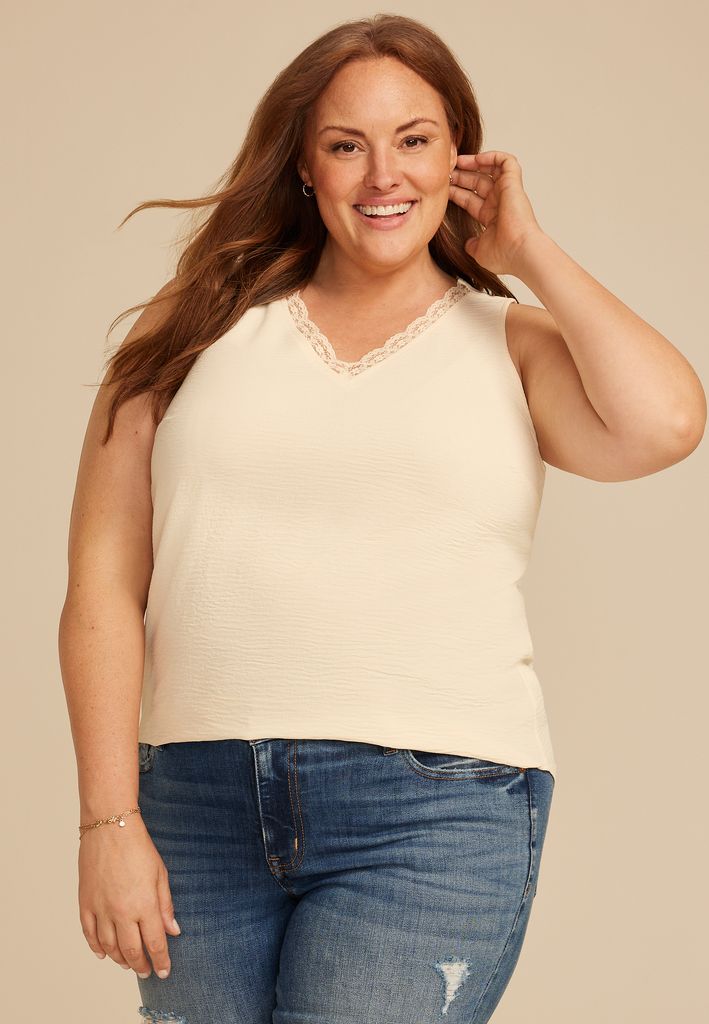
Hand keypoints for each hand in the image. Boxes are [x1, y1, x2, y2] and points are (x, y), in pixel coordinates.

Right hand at [78, 817, 179, 979]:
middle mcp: (121, 912)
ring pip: (109, 947)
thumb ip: (165, 905)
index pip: (154, 943)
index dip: (161, 960)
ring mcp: (101, 909)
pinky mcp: (85, 903)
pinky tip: (103, 954)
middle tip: (147, 972)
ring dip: (120, 960)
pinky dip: (96, 948)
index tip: (165, 971)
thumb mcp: (160, 874)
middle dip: (141, 965)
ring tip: (128, 964)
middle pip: (131, 951)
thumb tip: (173, 930)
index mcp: (144, 905)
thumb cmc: (139, 847)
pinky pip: (89, 934)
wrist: (110, 827)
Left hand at [448, 150, 545, 276]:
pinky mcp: (513, 183)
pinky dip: (493, 156)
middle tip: (446, 171)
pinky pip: (506, 161)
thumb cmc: (504, 256)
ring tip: (457, 160)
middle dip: (461, 176)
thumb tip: (467, 244)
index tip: (441, 189)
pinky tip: (476, 158)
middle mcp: (499, 203)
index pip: (470, 200)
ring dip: (474, 162)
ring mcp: (507, 192)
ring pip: (490, 169)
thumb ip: (472, 245)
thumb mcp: (480, 251)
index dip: (456, 193)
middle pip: (477, 183)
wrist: (520, 252)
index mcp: (491, 217)